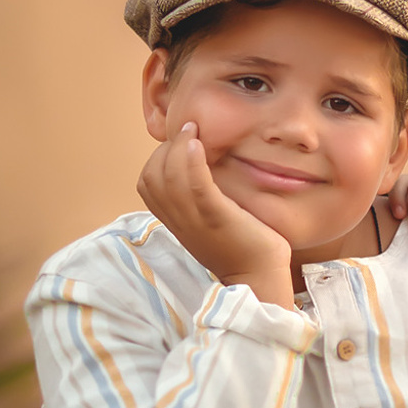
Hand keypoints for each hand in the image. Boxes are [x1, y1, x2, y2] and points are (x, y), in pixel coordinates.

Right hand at [138, 123, 294, 307]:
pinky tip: (198, 144)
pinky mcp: (216, 218)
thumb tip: (204, 171)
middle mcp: (180, 221)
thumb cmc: (243, 247)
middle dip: (165, 148)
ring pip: (168, 177)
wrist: (260, 278)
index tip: (179, 143)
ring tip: (192, 129)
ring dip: (177, 146)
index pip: (147, 184)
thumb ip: (201, 201)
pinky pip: (194, 186)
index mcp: (176, 222)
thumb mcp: (212, 222)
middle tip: (188, 131)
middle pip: (151, 176)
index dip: (157, 158)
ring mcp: (196, 221)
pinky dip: (192, 161)